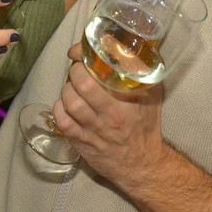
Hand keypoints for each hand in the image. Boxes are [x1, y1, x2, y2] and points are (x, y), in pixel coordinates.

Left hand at [51, 44, 165, 185]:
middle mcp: (111, 116)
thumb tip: (128, 47)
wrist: (142, 165)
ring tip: (72, 87)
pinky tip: (65, 104)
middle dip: (75, 71)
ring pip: (71, 103)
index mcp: (128, 101)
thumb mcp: (152, 96)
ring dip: (67, 90)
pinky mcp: (82, 143)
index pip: (102, 72)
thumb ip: (142, 72)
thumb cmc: (146, 127)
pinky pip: (63, 122)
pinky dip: (59, 108)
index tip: (80, 53)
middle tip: (77, 69)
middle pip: (83, 85)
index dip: (84, 57)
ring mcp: (94, 131)